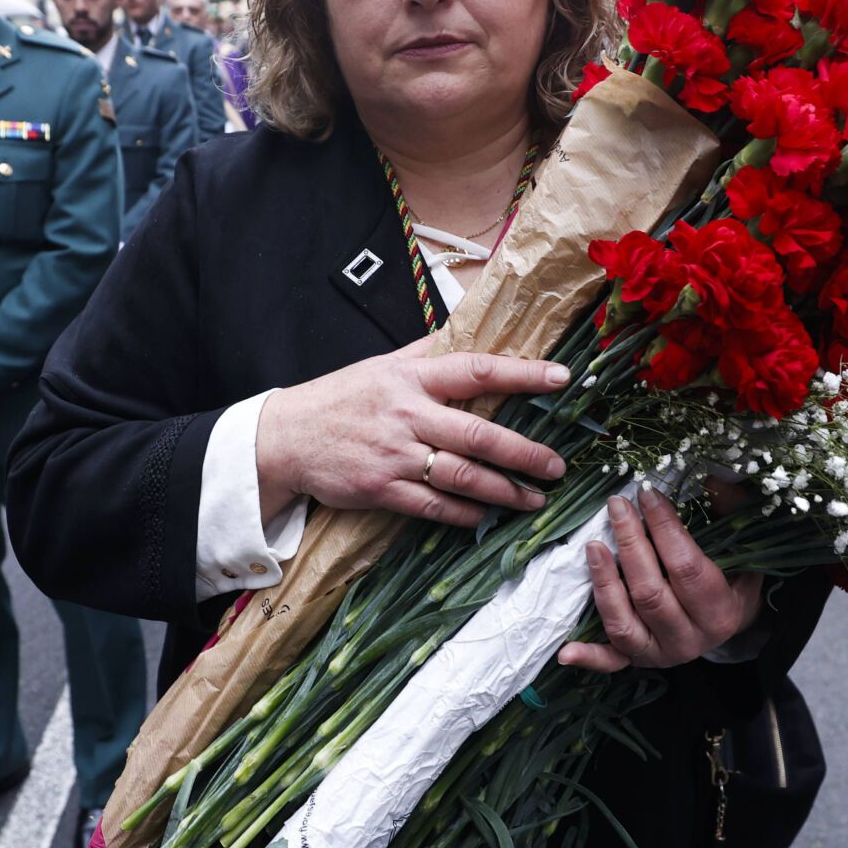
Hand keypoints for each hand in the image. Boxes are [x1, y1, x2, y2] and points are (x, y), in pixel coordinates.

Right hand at [255, 339, 570, 526]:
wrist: (285, 437)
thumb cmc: (342, 398)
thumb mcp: (384, 365)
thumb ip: (429, 352)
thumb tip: (470, 331)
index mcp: (412, 378)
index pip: (477, 371)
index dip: (523, 373)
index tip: (562, 378)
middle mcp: (407, 414)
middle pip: (478, 435)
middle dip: (525, 453)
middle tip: (557, 465)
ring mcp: (395, 455)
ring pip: (463, 476)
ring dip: (504, 491)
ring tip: (534, 498)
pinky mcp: (381, 489)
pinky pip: (433, 506)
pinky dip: (465, 514)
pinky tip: (487, 517)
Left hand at [557, 487, 764, 673]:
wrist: (730, 622)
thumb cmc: (734, 577)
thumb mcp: (745, 545)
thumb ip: (731, 510)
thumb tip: (709, 478)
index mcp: (720, 612)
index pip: (686, 567)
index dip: (664, 528)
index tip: (647, 495)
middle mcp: (690, 639)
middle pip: (650, 593)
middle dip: (630, 544)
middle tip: (616, 506)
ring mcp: (661, 654)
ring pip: (624, 624)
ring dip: (605, 584)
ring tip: (593, 546)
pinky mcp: (638, 662)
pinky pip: (610, 662)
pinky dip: (589, 657)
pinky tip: (565, 651)